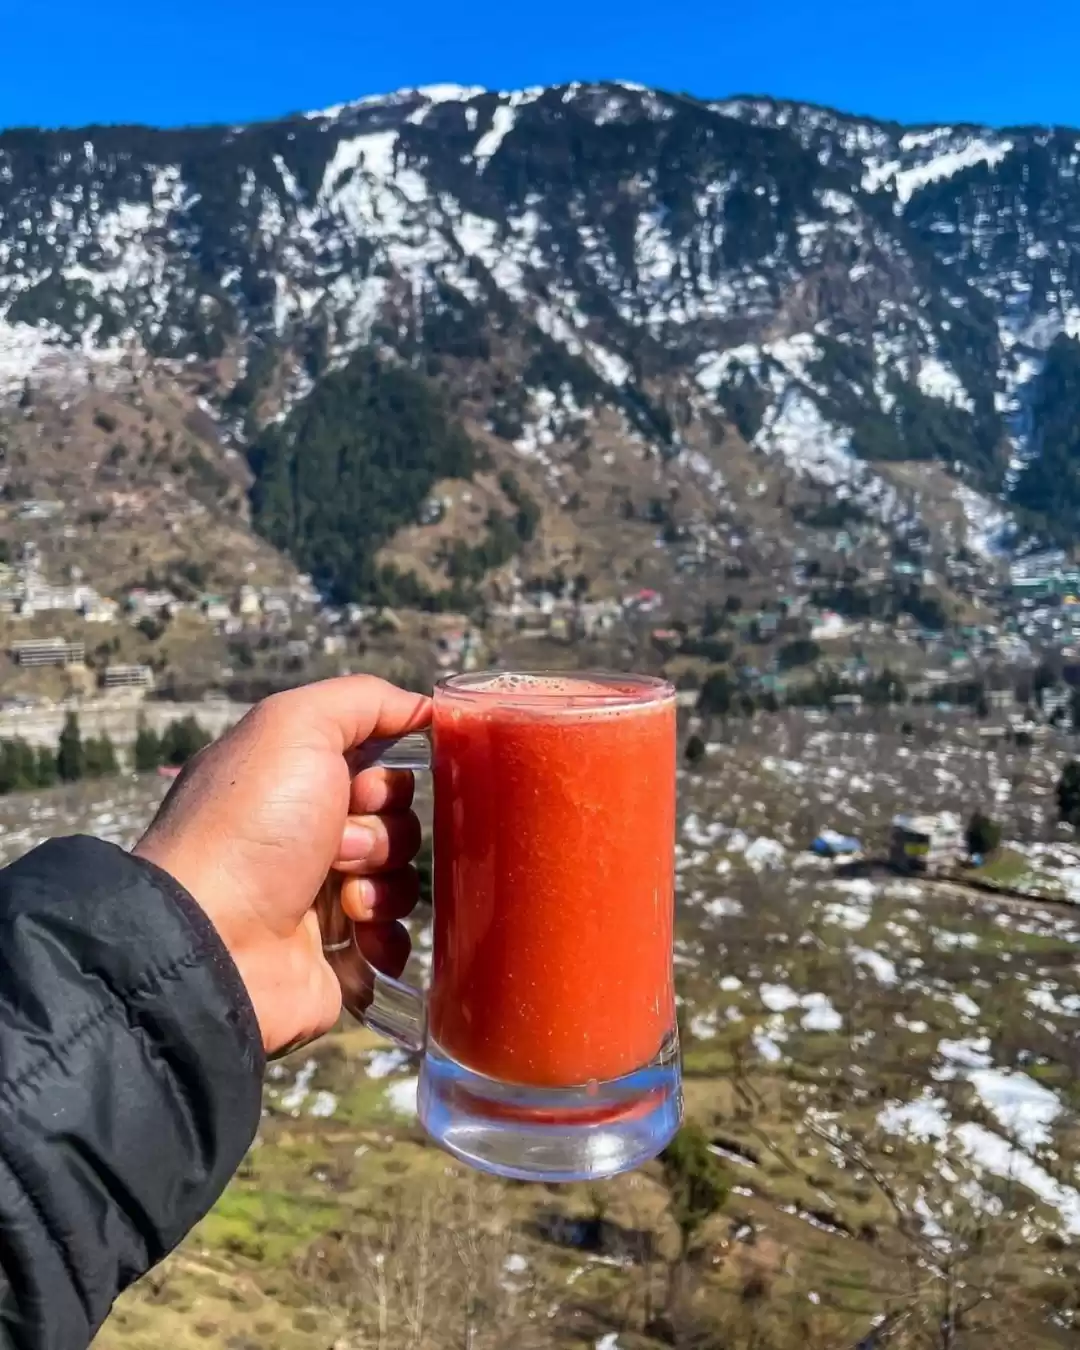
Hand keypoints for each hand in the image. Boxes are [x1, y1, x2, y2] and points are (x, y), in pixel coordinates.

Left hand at [134, 677, 430, 1055]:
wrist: (212, 944)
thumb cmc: (249, 829)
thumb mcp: (295, 727)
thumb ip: (364, 699)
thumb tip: (425, 708)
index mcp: (292, 781)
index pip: (377, 763)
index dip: (385, 775)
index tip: (362, 788)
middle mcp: (304, 835)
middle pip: (397, 819)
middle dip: (383, 831)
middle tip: (340, 846)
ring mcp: (320, 898)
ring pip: (401, 877)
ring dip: (384, 883)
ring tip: (343, 898)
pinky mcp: (335, 956)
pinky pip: (393, 937)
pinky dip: (387, 935)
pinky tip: (360, 936)